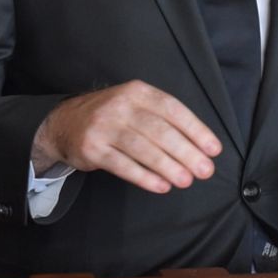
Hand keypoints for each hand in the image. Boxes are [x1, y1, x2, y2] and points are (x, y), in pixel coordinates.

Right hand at [31, 80, 221, 194]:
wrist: (65, 123)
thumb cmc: (112, 117)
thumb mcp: (135, 104)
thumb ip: (163, 119)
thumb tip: (199, 145)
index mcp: (137, 91)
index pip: (172, 109)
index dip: (195, 129)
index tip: (213, 149)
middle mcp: (121, 105)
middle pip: (159, 130)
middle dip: (186, 152)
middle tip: (205, 170)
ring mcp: (105, 126)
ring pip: (142, 148)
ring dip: (168, 166)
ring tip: (186, 180)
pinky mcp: (92, 148)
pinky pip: (122, 165)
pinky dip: (143, 177)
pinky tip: (160, 185)